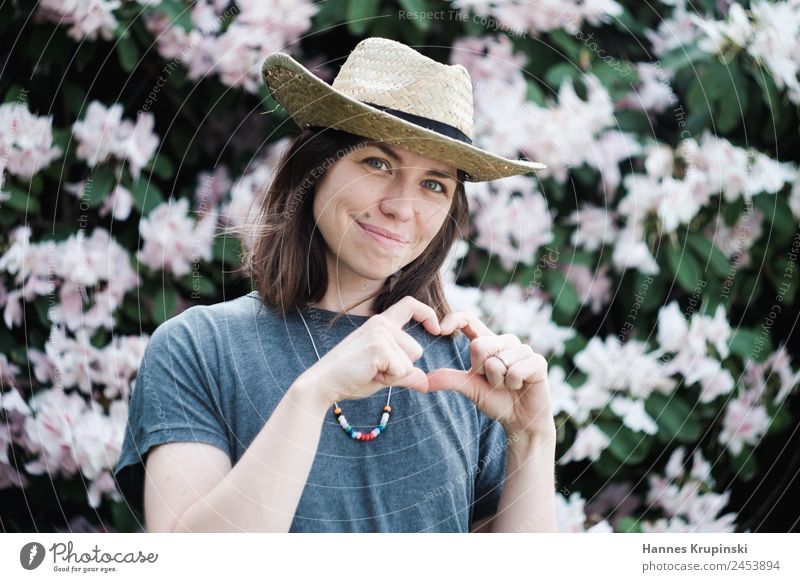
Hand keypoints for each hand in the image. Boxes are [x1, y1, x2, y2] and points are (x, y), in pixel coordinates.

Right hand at [296, 296, 440, 405]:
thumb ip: (405, 373)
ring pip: (410, 362)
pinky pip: (402, 370)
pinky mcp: (379, 347)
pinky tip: (369, 374)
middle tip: (373, 370)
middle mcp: (381, 323)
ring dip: (394, 375)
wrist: (322, 384)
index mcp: (380, 323)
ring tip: (370, 371)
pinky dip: (389, 379)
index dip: (428, 313)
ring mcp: (380, 333)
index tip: (437, 329)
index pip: (410, 305)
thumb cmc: (350, 378)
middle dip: (401, 369)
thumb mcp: (383, 374)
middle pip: (416, 350)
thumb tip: (426, 383)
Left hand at [425, 311, 554, 437]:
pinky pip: (515, 371)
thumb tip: (423, 381)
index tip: (440, 329)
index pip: (469, 319)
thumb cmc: (496, 400)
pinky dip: (513, 384)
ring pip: (497, 362)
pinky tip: (520, 387)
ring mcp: (523, 349)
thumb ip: (450, 380)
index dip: (454, 319)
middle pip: (479, 345)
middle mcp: (505, 341)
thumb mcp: (470, 388)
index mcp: (487, 342)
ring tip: (508, 385)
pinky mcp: (538, 362)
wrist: (521, 420)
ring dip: (498, 381)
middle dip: (480, 370)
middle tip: (493, 381)